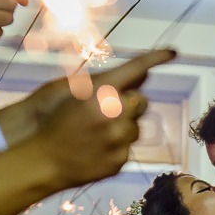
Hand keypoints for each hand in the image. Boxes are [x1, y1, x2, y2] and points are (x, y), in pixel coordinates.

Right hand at [18, 50, 176, 188]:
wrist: (42, 162)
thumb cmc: (54, 122)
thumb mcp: (73, 92)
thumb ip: (107, 82)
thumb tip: (141, 73)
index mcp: (101, 92)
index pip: (136, 69)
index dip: (156, 58)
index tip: (172, 52)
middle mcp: (115, 114)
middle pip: (141, 101)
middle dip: (129, 104)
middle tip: (107, 110)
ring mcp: (119, 140)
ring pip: (135, 127)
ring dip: (122, 127)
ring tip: (95, 133)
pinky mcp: (120, 160)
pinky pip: (127, 148)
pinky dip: (115, 146)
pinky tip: (95, 148)